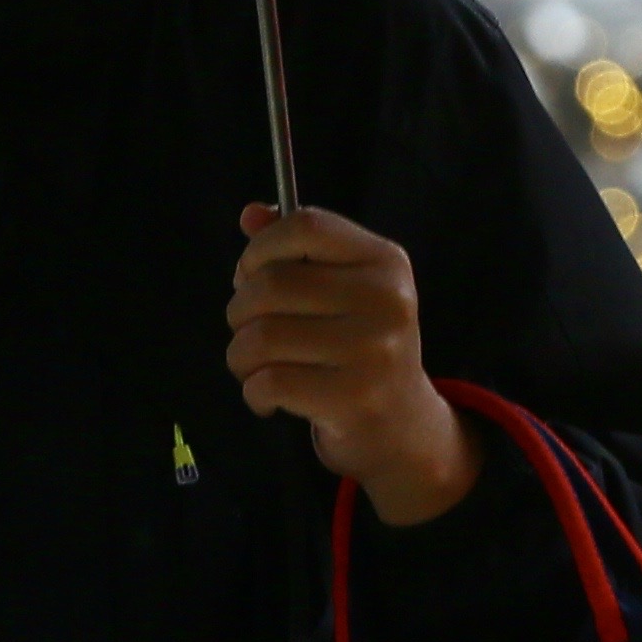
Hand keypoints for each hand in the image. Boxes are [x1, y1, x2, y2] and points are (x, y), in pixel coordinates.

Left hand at [227, 204, 476, 524]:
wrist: (402, 427)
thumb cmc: (358, 346)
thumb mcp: (342, 289)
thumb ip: (297, 248)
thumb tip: (250, 214)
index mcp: (386, 260)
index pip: (306, 226)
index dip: (261, 247)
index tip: (249, 273)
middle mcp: (388, 299)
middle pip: (273, 283)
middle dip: (240, 309)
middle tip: (246, 329)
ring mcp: (374, 350)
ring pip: (263, 336)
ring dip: (240, 355)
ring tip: (253, 366)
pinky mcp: (354, 398)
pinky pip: (269, 382)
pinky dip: (254, 392)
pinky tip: (267, 397)